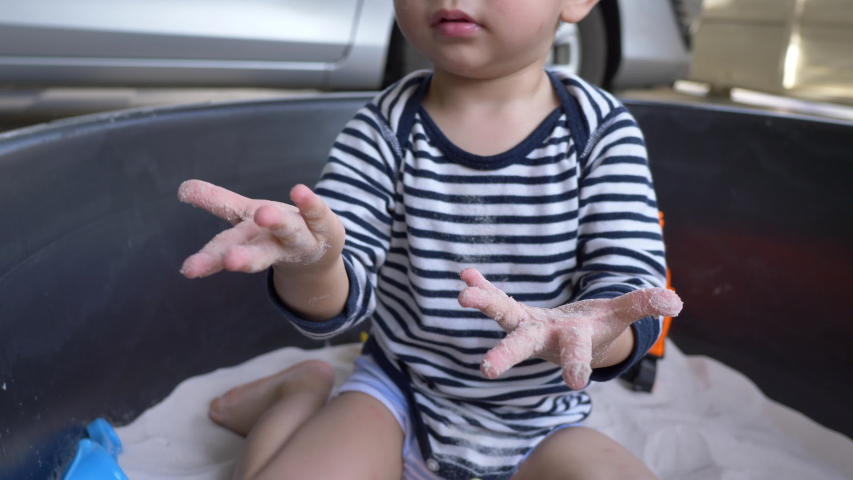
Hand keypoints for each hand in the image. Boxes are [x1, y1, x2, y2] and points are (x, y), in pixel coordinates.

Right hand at [177, 179, 344, 277]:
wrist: (318, 254)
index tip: (189, 270)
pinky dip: (309, 203)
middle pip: (259, 253)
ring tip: (263, 213)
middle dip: (244, 257)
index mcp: (250, 244)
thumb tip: (182, 188)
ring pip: (289, 232)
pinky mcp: (325, 227)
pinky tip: (299, 191)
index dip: (208, 259)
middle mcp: (275, 246)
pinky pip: (317, 213)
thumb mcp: (245, 217)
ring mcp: (302, 238)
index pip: (227, 250)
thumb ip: (217, 202)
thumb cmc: (274, 234)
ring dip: (276, 223)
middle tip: (230, 261)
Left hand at [457, 268, 682, 389]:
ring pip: (503, 316)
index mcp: (572, 341)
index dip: (577, 365)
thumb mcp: (620, 316)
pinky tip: (466, 275)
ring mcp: (526, 325)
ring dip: (485, 304)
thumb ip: (643, 306)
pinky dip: (483, 286)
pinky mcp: (514, 311)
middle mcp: (544, 338)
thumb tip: (675, 302)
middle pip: (523, 345)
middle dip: (506, 355)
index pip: (575, 353)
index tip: (576, 383)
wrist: (575, 339)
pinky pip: (496, 298)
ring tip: (463, 295)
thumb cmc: (598, 329)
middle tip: (486, 370)